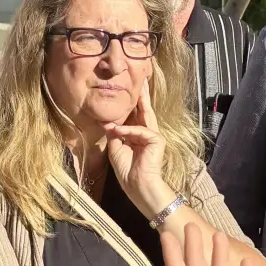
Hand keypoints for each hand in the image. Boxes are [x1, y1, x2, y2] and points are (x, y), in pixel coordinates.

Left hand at [106, 80, 171, 214]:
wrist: (138, 186)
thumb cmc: (128, 171)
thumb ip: (115, 134)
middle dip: (143, 95)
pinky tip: (118, 131)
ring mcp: (153, 136)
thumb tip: (109, 122)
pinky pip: (140, 130)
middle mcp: (147, 133)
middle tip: (142, 79)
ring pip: (145, 115)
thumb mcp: (116, 148)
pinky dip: (127, 130)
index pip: (135, 115)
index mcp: (138, 135)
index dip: (133, 103)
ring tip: (139, 88)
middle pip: (144, 110)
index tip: (131, 89)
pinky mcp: (157, 140)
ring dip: (139, 102)